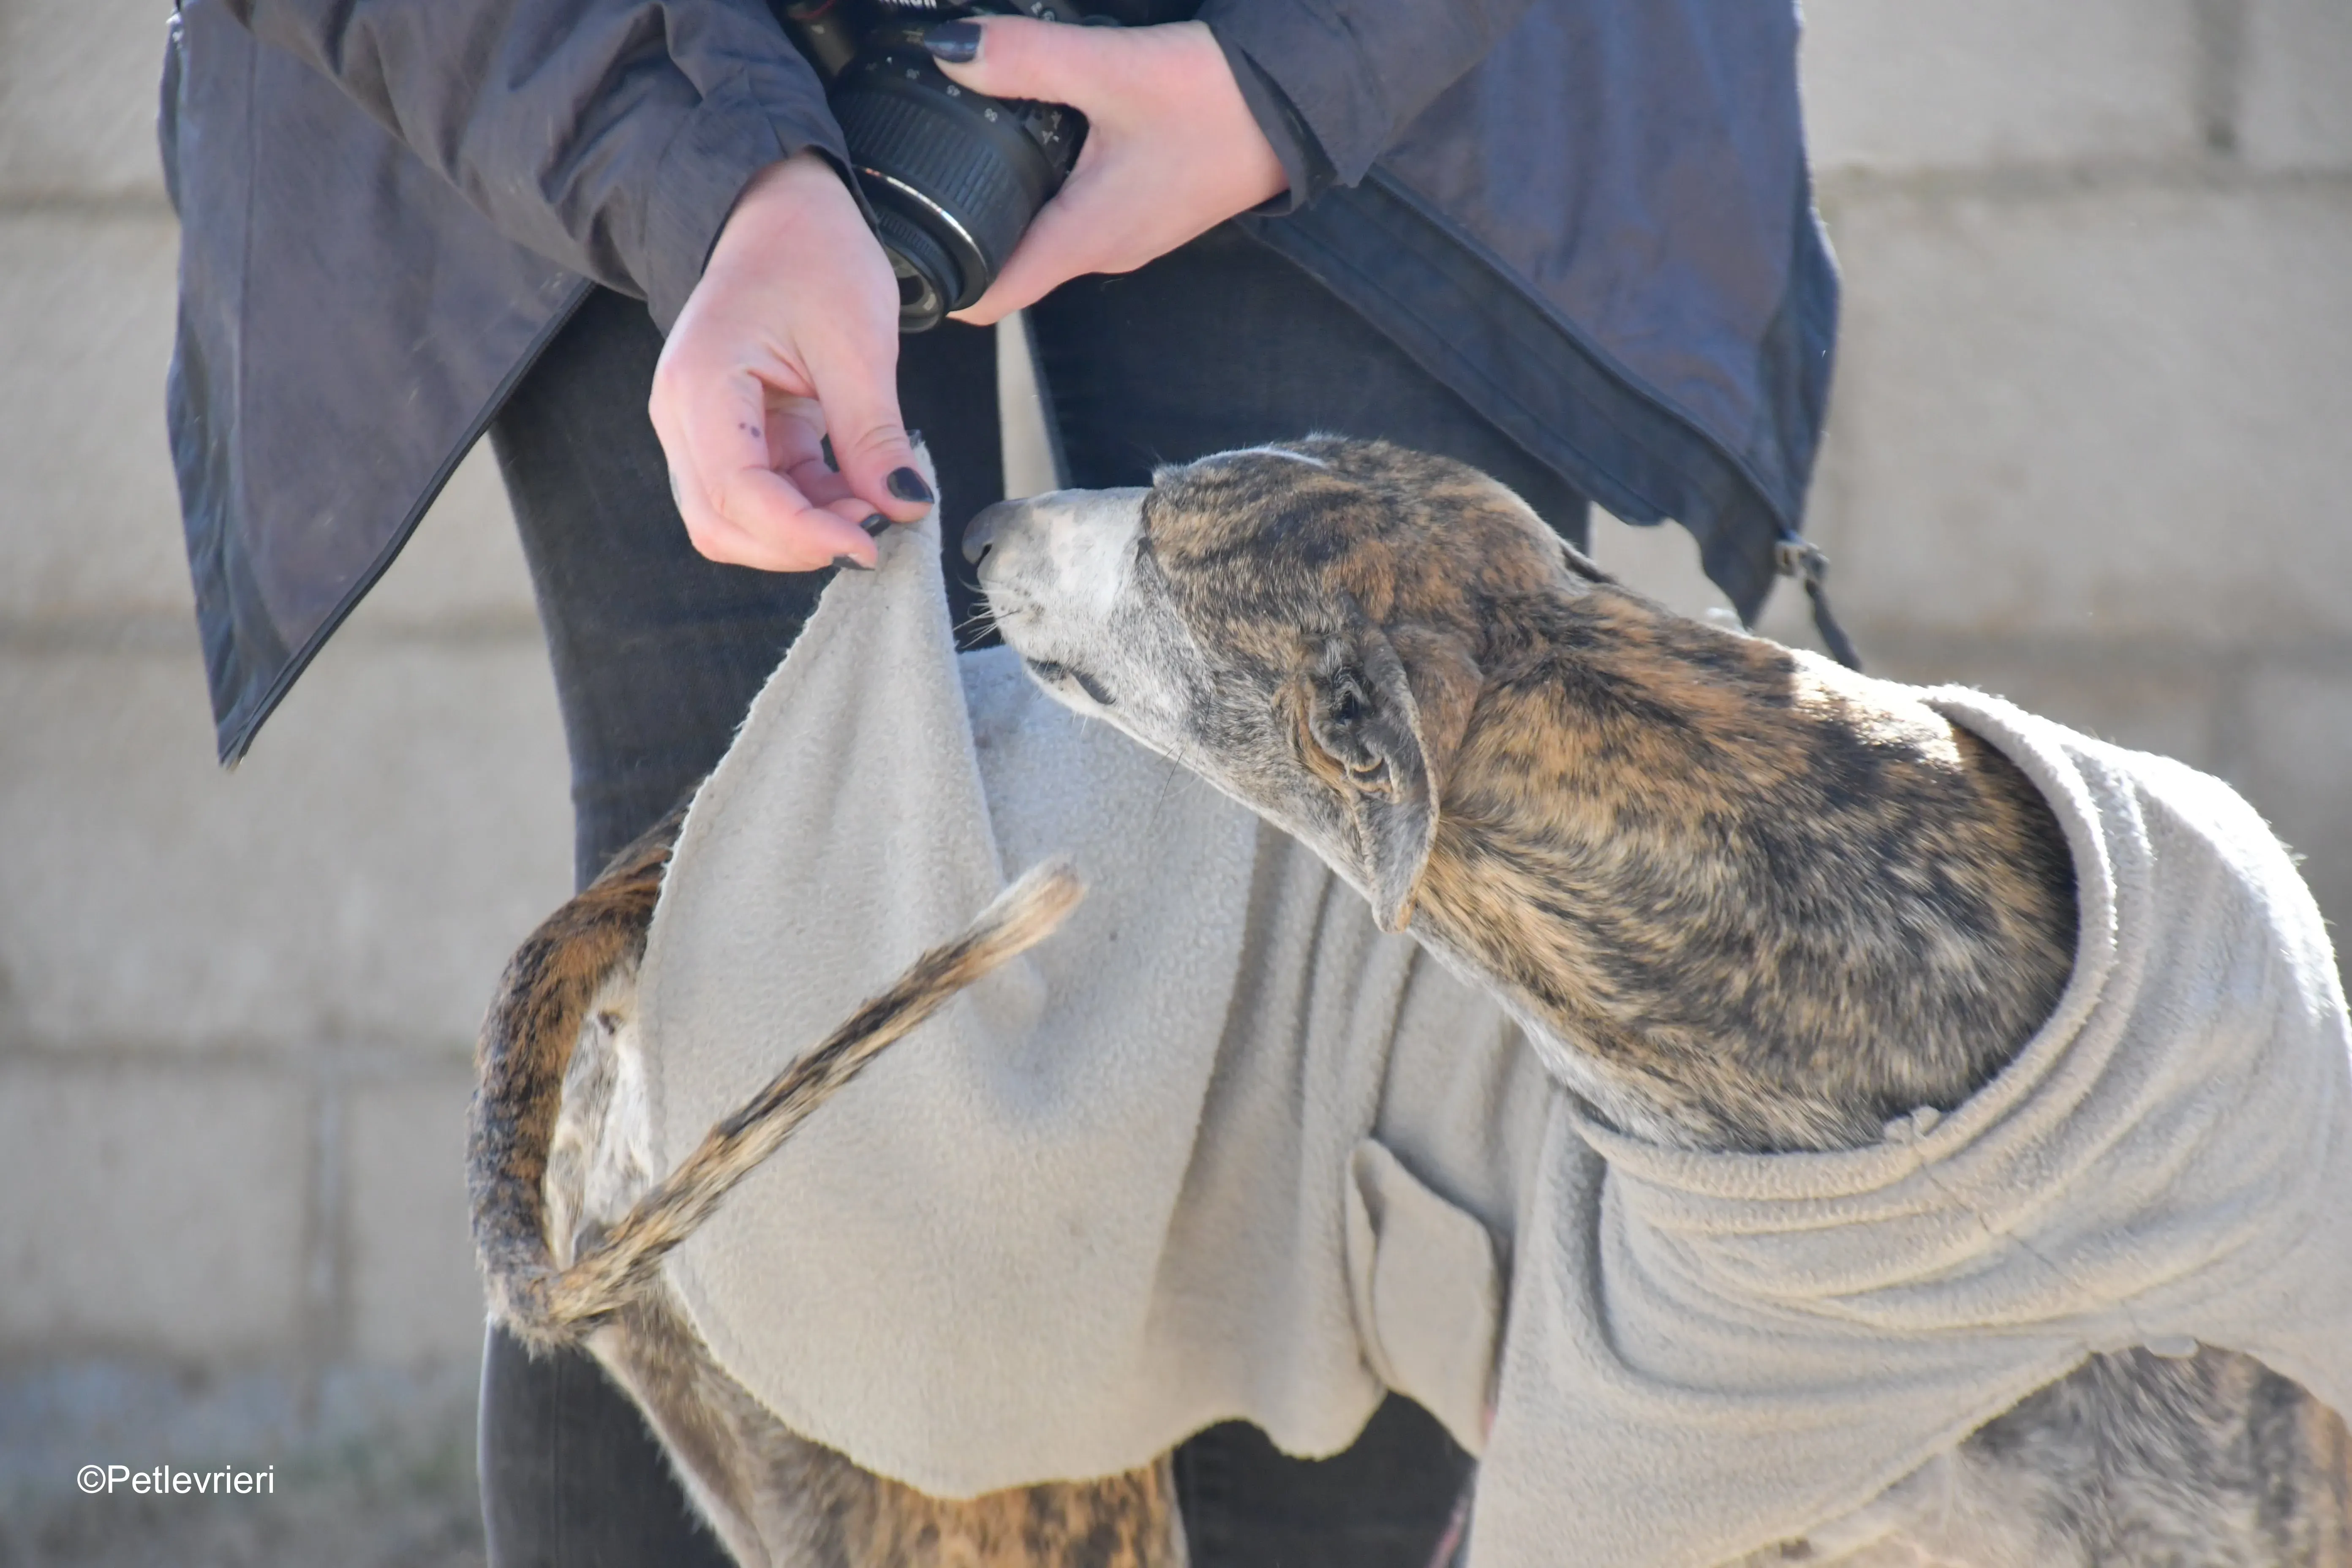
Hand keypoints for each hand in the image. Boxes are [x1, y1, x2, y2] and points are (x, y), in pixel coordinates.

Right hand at [649, 153, 932, 571]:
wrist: (783, 214)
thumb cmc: (814, 256)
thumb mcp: (858, 344)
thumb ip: (874, 435)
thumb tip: (905, 507)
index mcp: (702, 384)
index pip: (738, 493)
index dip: (803, 535)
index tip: (871, 543)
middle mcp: (683, 415)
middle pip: (723, 524)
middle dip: (798, 545)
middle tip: (875, 533)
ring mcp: (701, 429)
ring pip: (738, 520)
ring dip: (805, 531)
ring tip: (872, 506)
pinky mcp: (731, 436)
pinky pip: (761, 497)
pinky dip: (808, 509)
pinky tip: (857, 493)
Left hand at [930, 18, 1287, 325]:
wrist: (1303, 107)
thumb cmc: (1222, 102)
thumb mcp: (1112, 70)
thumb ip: (1024, 59)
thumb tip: (948, 50)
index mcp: (1087, 239)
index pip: (992, 298)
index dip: (940, 286)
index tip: (897, 255)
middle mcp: (1106, 250)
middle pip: (1011, 266)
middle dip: (962, 237)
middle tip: (913, 189)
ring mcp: (1130, 233)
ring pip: (1045, 236)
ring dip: (1007, 210)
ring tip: (966, 159)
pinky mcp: (1147, 207)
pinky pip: (1080, 211)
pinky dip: (1049, 188)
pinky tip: (1040, 140)